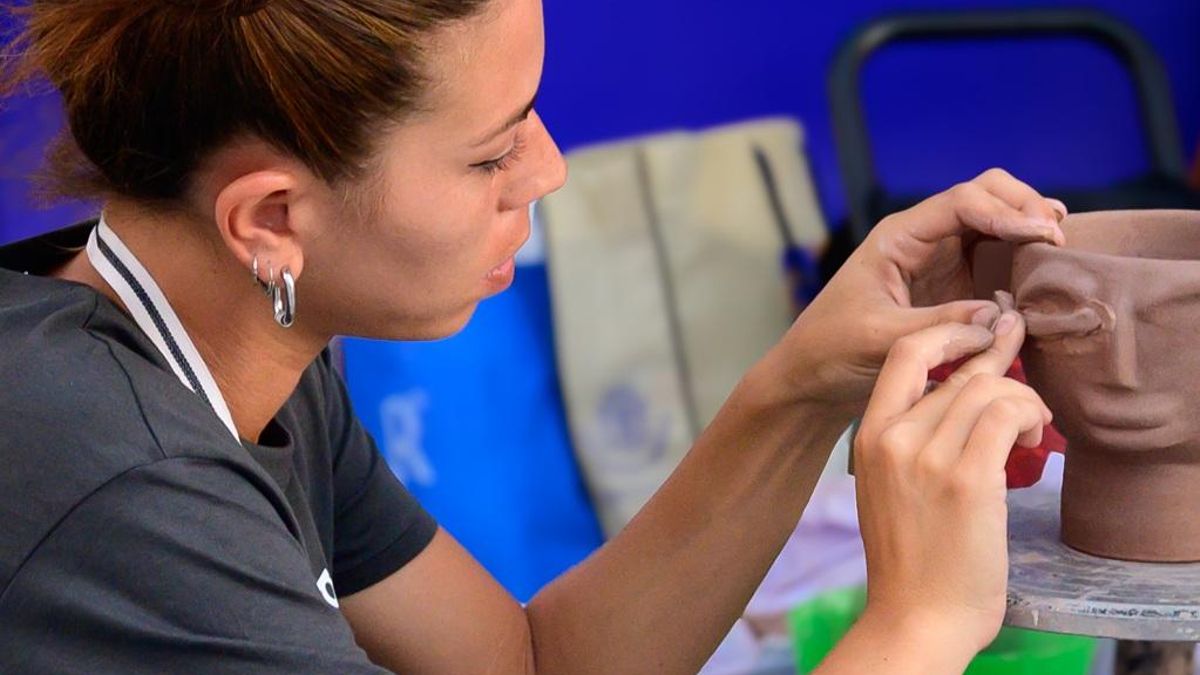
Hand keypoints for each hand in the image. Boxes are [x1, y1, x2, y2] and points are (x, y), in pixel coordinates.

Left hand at [768, 168, 1065, 409]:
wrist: (813, 378)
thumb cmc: (832, 350)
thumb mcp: (881, 338)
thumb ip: (937, 325)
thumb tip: (998, 315)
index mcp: (900, 238)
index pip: (962, 202)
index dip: (1006, 212)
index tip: (1042, 234)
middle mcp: (924, 240)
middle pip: (986, 196)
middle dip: (1024, 206)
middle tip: (1057, 237)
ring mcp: (941, 262)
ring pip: (996, 224)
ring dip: (1029, 228)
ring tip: (1061, 249)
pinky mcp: (954, 289)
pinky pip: (996, 262)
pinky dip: (1022, 262)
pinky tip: (1045, 277)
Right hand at [853, 307, 1049, 665]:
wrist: (916, 617)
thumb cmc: (910, 560)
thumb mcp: (889, 487)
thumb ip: (911, 440)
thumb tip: (961, 396)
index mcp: (869, 437)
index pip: (904, 353)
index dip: (948, 332)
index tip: (980, 331)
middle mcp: (893, 438)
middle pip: (959, 372)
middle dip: (1001, 362)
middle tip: (1026, 355)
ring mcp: (929, 457)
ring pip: (989, 388)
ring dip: (1023, 399)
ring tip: (1032, 429)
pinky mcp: (968, 479)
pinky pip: (1007, 415)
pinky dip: (1030, 416)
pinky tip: (1033, 438)